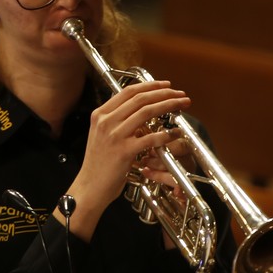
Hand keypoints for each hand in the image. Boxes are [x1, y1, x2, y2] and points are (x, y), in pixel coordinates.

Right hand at [64, 80, 190, 240]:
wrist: (90, 186)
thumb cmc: (99, 164)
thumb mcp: (102, 135)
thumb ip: (117, 121)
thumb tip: (140, 110)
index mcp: (100, 115)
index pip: (128, 91)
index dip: (150, 86)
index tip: (166, 85)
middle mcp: (106, 122)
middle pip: (140, 99)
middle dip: (165, 93)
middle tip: (180, 94)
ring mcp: (114, 136)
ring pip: (147, 112)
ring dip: (169, 106)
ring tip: (182, 106)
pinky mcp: (124, 152)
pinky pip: (150, 138)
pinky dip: (165, 134)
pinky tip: (175, 133)